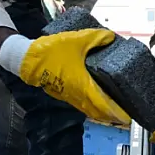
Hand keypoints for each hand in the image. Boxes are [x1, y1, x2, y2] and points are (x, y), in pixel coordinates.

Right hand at [0, 29, 130, 125]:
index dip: (117, 112)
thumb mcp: (77, 40)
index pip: (104, 105)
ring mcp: (69, 96)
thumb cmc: (51, 52)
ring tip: (114, 108)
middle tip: (124, 114)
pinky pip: (82, 104)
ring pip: (89, 109)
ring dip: (102, 111)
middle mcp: (77, 95)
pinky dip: (92, 105)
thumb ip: (96, 38)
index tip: (128, 117)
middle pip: (98, 112)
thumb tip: (111, 37)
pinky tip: (97, 98)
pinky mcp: (63, 93)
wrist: (26, 59)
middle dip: (112, 115)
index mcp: (83, 86)